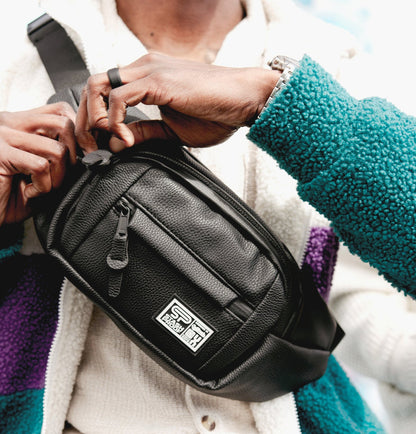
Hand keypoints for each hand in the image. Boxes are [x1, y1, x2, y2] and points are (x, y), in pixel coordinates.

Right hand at [0, 102, 76, 224]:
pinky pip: (40, 167)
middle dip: (73, 155)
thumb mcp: (40, 171)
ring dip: (58, 177)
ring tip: (43, 188)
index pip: (61, 110)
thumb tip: (89, 151)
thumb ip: (57, 155)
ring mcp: (3, 136)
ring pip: (57, 149)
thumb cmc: (11, 195)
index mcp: (21, 122)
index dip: (78, 134)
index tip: (82, 157)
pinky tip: (29, 193)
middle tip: (62, 176)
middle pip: (64, 123)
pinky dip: (43, 186)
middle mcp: (10, 122)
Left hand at [75, 53, 279, 152]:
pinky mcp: (158, 80)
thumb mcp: (172, 129)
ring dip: (93, 118)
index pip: (103, 90)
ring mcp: (149, 70)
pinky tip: (127, 139)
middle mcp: (143, 67)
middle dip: (84, 118)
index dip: (93, 117)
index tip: (98, 144)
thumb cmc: (216, 112)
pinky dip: (114, 121)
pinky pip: (118, 97)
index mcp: (146, 76)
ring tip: (104, 142)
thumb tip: (118, 144)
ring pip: (98, 86)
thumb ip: (145, 132)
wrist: (246, 99)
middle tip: (91, 146)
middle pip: (92, 85)